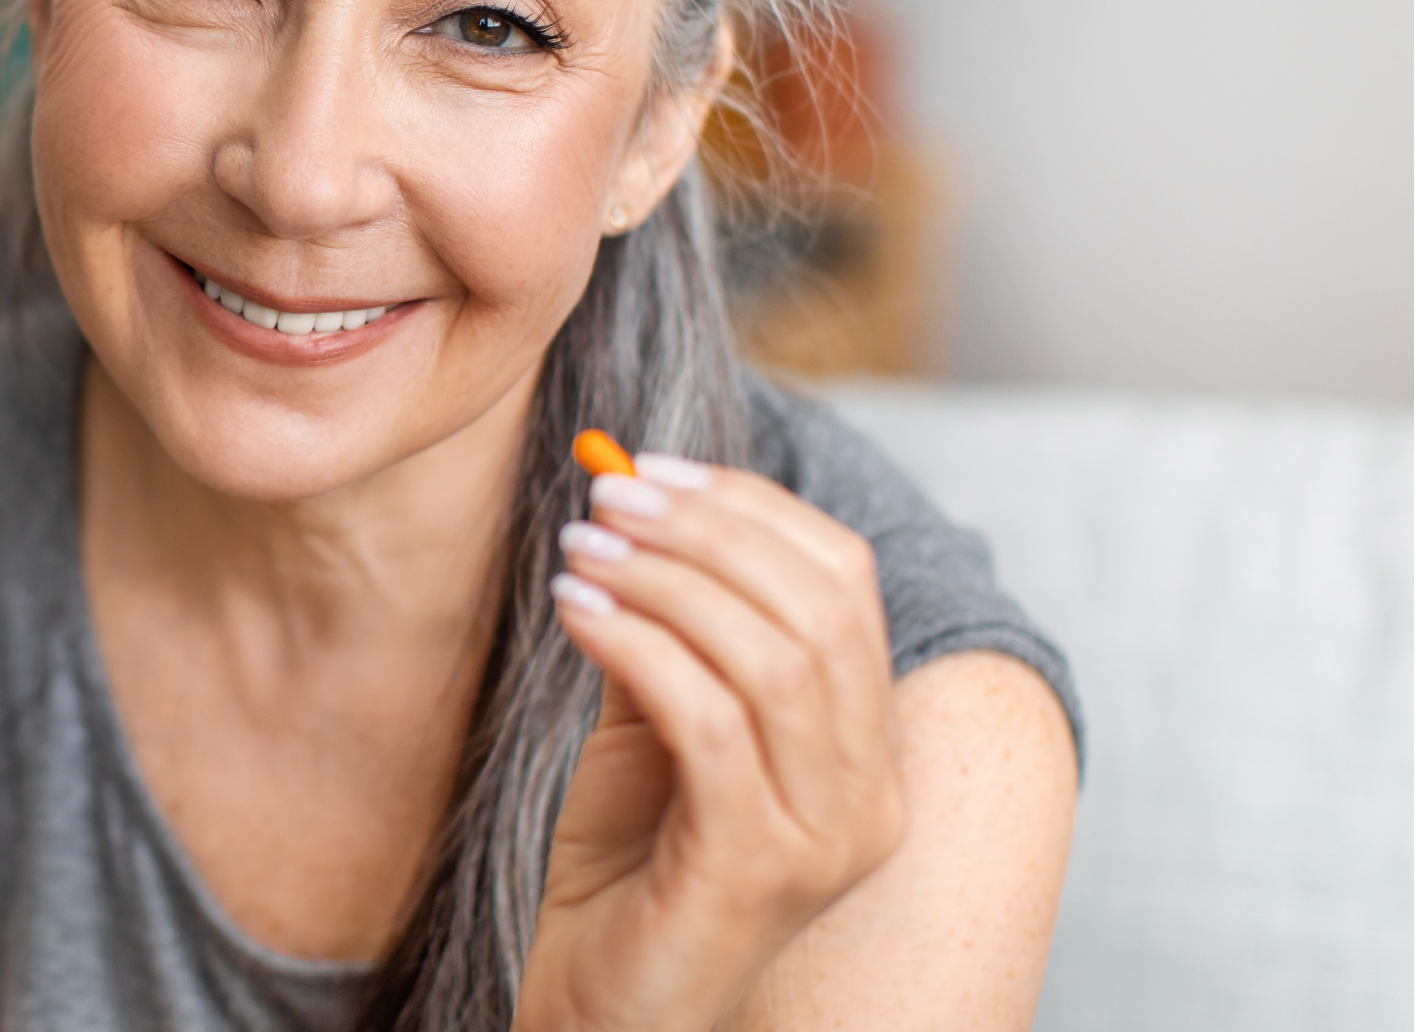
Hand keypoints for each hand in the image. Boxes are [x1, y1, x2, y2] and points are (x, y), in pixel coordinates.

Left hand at [519, 455, 905, 1030]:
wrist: (601, 1006)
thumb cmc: (626, 867)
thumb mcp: (653, 727)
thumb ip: (667, 631)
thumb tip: (629, 502)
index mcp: (868, 749)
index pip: (846, 585)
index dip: (751, 508)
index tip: (649, 467)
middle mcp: (871, 795)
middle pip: (820, 608)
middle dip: (707, 530)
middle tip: (608, 493)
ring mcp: (825, 838)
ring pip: (774, 659)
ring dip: (666, 580)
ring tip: (581, 548)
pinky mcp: (756, 870)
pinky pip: (710, 726)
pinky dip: (639, 647)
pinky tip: (574, 612)